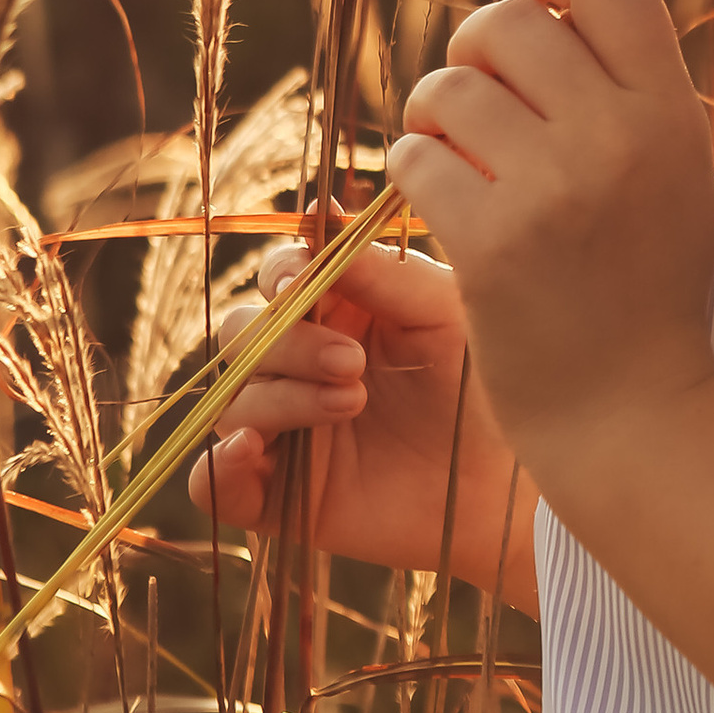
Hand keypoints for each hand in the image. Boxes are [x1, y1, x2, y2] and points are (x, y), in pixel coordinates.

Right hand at [187, 233, 530, 581]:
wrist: (502, 481)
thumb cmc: (481, 386)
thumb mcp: (445, 313)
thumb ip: (386, 271)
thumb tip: (322, 217)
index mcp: (334, 313)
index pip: (277, 278)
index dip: (279, 275)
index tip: (298, 283)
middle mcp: (297, 366)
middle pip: (240, 335)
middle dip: (288, 343)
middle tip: (353, 364)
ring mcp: (282, 431)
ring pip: (231, 401)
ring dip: (283, 398)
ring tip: (354, 402)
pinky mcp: (275, 495)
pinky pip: (211, 482)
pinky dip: (216, 467)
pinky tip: (252, 451)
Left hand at [387, 0, 713, 712]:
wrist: (631, 411)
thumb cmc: (644, 282)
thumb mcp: (671, 169)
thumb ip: (625, 83)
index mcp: (671, 110)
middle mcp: (616, 138)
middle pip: (507, 23)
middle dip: (474, 51)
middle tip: (479, 97)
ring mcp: (551, 192)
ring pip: (447, 90)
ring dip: (436, 117)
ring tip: (460, 158)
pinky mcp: (489, 245)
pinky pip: (415, 159)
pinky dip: (416, 173)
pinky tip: (444, 204)